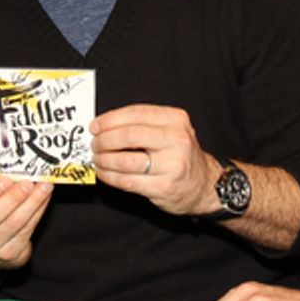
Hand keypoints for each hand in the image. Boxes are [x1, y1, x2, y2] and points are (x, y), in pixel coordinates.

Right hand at [0, 177, 52, 271]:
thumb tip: (14, 172)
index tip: (5, 179)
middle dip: (13, 198)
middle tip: (28, 183)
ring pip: (14, 225)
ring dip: (32, 203)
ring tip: (44, 187)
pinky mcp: (10, 255)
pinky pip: (27, 231)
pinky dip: (38, 212)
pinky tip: (44, 199)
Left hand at [91, 104, 222, 215]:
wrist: (204, 185)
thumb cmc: (181, 155)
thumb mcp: (171, 130)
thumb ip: (143, 124)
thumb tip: (104, 125)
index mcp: (176, 120)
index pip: (136, 113)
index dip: (110, 119)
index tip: (95, 126)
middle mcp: (177, 140)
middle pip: (128, 135)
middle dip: (104, 140)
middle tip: (95, 144)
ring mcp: (172, 165)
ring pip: (125, 160)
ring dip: (104, 160)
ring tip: (97, 159)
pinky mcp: (164, 187)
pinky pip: (127, 181)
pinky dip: (109, 176)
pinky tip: (104, 173)